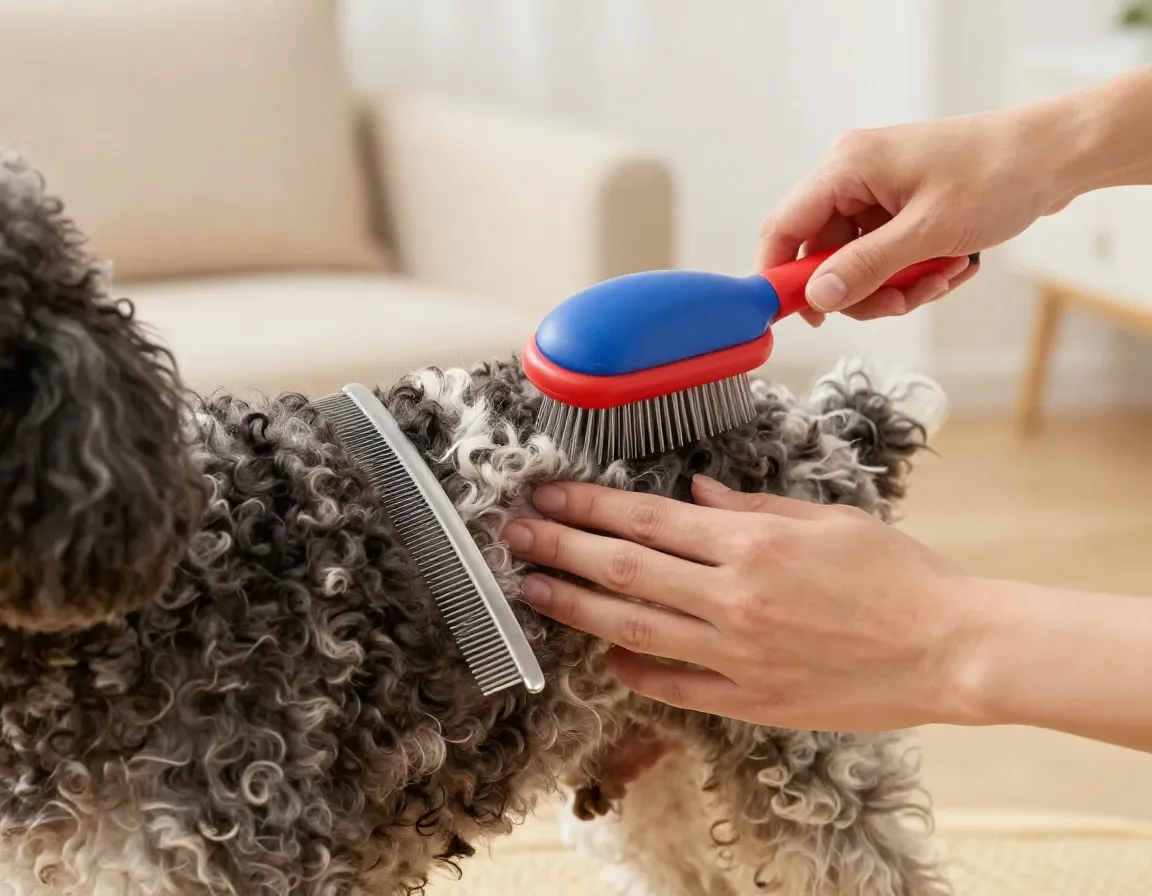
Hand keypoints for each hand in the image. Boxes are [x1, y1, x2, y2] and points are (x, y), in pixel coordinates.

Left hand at [502, 476, 981, 731]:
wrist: (949, 648)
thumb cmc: (897, 575)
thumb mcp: (826, 521)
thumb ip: (751, 508)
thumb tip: (694, 496)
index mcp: (750, 545)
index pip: (646, 520)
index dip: (588, 506)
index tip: (549, 495)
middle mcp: (732, 599)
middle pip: (623, 570)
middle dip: (560, 549)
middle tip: (515, 536)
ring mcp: (736, 655)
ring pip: (633, 628)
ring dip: (574, 607)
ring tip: (532, 591)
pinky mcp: (749, 700)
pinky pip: (673, 685)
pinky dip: (633, 668)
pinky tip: (604, 653)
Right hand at [762, 106, 1075, 323]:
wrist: (1057, 155)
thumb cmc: (999, 175)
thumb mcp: (927, 232)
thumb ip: (865, 267)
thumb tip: (817, 297)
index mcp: (846, 166)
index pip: (784, 228)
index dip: (782, 276)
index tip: (794, 317)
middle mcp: (853, 175)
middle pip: (823, 254)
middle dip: (862, 288)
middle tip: (902, 302)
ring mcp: (876, 191)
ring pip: (856, 261)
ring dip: (894, 285)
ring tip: (939, 279)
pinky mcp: (899, 205)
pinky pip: (884, 254)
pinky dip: (911, 272)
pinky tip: (948, 267)